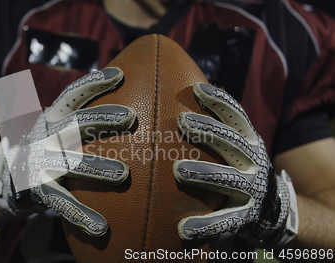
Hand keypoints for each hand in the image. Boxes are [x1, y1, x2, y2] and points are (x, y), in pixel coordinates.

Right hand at [0, 68, 135, 235]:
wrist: (12, 175)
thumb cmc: (50, 146)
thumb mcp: (58, 125)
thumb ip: (82, 115)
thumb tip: (131, 102)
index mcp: (54, 117)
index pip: (73, 94)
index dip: (94, 82)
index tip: (120, 75)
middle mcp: (46, 136)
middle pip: (75, 123)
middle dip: (102, 118)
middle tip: (131, 118)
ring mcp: (42, 163)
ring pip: (72, 164)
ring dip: (98, 168)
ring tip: (124, 175)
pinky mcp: (41, 190)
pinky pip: (63, 203)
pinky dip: (82, 216)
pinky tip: (102, 228)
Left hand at [173, 83, 297, 247]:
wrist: (273, 207)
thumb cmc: (240, 166)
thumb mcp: (238, 143)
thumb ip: (218, 125)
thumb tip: (182, 92)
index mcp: (249, 141)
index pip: (236, 116)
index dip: (219, 101)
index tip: (196, 89)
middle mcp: (253, 161)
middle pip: (232, 142)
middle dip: (208, 130)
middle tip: (182, 121)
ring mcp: (251, 189)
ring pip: (227, 179)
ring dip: (203, 173)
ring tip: (179, 170)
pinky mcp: (245, 216)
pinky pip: (223, 221)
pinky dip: (204, 225)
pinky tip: (182, 228)